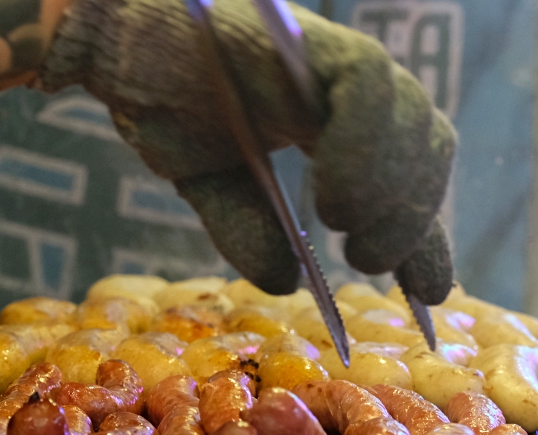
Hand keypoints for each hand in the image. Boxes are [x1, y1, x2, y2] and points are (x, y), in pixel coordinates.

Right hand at [36, 0, 455, 302]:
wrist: (108, 38)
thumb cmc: (160, 100)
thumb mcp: (210, 185)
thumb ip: (249, 228)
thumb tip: (285, 282)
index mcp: (333, 119)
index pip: (405, 174)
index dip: (426, 232)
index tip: (429, 291)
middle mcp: (346, 87)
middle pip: (429, 143)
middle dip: (414, 216)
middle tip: (372, 263)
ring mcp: (332, 59)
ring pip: (414, 115)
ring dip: (392, 190)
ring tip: (348, 233)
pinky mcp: (310, 39)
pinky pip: (368, 84)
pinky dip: (363, 147)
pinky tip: (333, 199)